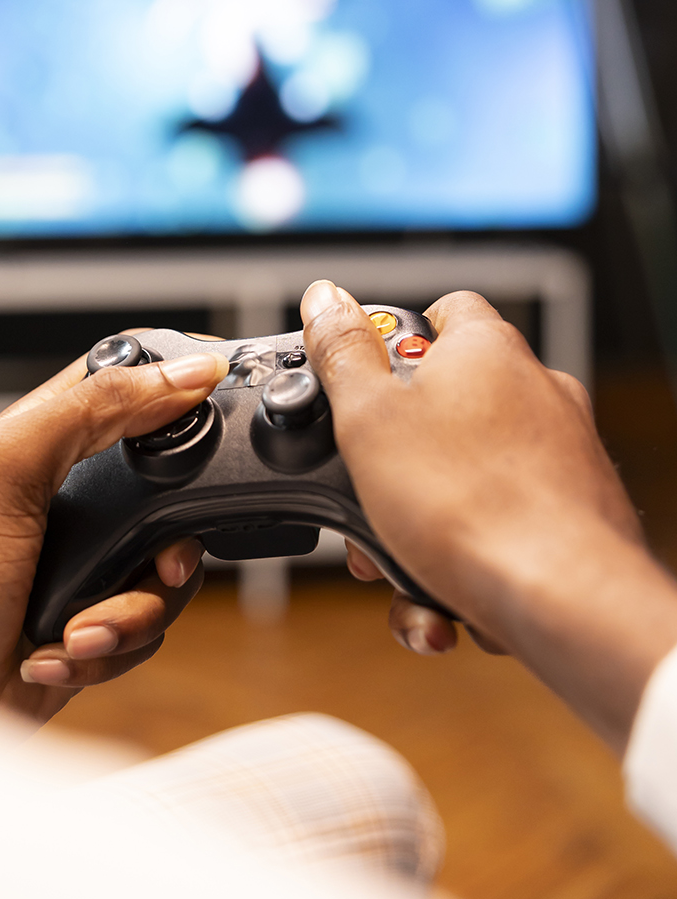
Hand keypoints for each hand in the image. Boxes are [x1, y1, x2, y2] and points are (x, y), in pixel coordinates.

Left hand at [0, 345, 228, 723]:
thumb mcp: (9, 470)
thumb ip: (93, 409)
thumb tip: (183, 371)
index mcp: (43, 437)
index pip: (125, 380)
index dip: (175, 387)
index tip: (211, 415)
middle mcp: (70, 492)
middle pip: (171, 488)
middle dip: (168, 544)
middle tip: (156, 565)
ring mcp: (86, 557)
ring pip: (168, 568)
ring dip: (130, 611)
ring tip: (78, 631)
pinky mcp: (95, 615)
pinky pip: (149, 627)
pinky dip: (111, 647)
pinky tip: (61, 651)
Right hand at [301, 281, 676, 750]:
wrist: (565, 600)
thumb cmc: (474, 505)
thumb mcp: (369, 418)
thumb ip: (342, 353)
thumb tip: (325, 298)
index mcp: (488, 349)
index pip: (442, 312)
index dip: (393, 340)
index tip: (361, 379)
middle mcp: (536, 390)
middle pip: (446, 406)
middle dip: (395, 459)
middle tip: (367, 492)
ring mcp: (561, 453)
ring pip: (468, 477)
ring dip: (420, 522)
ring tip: (398, 561)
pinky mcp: (574, 513)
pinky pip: (500, 525)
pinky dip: (463, 558)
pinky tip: (439, 599)